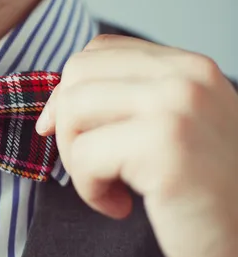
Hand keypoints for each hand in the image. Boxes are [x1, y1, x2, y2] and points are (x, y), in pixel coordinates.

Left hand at [36, 35, 237, 256]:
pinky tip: (120, 206)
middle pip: (79, 73)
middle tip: (89, 165)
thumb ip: (127, 102)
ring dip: (75, 158)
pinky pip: (85, 156)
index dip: (68, 89)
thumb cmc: (203, 192)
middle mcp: (186, 76)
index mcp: (188, 66)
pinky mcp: (164, 146)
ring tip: (108, 186)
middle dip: (67, 124)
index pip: (99, 50)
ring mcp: (177, 107)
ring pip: (74, 110)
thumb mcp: (171, 128)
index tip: (61, 128)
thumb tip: (53, 109)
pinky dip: (89, 189)